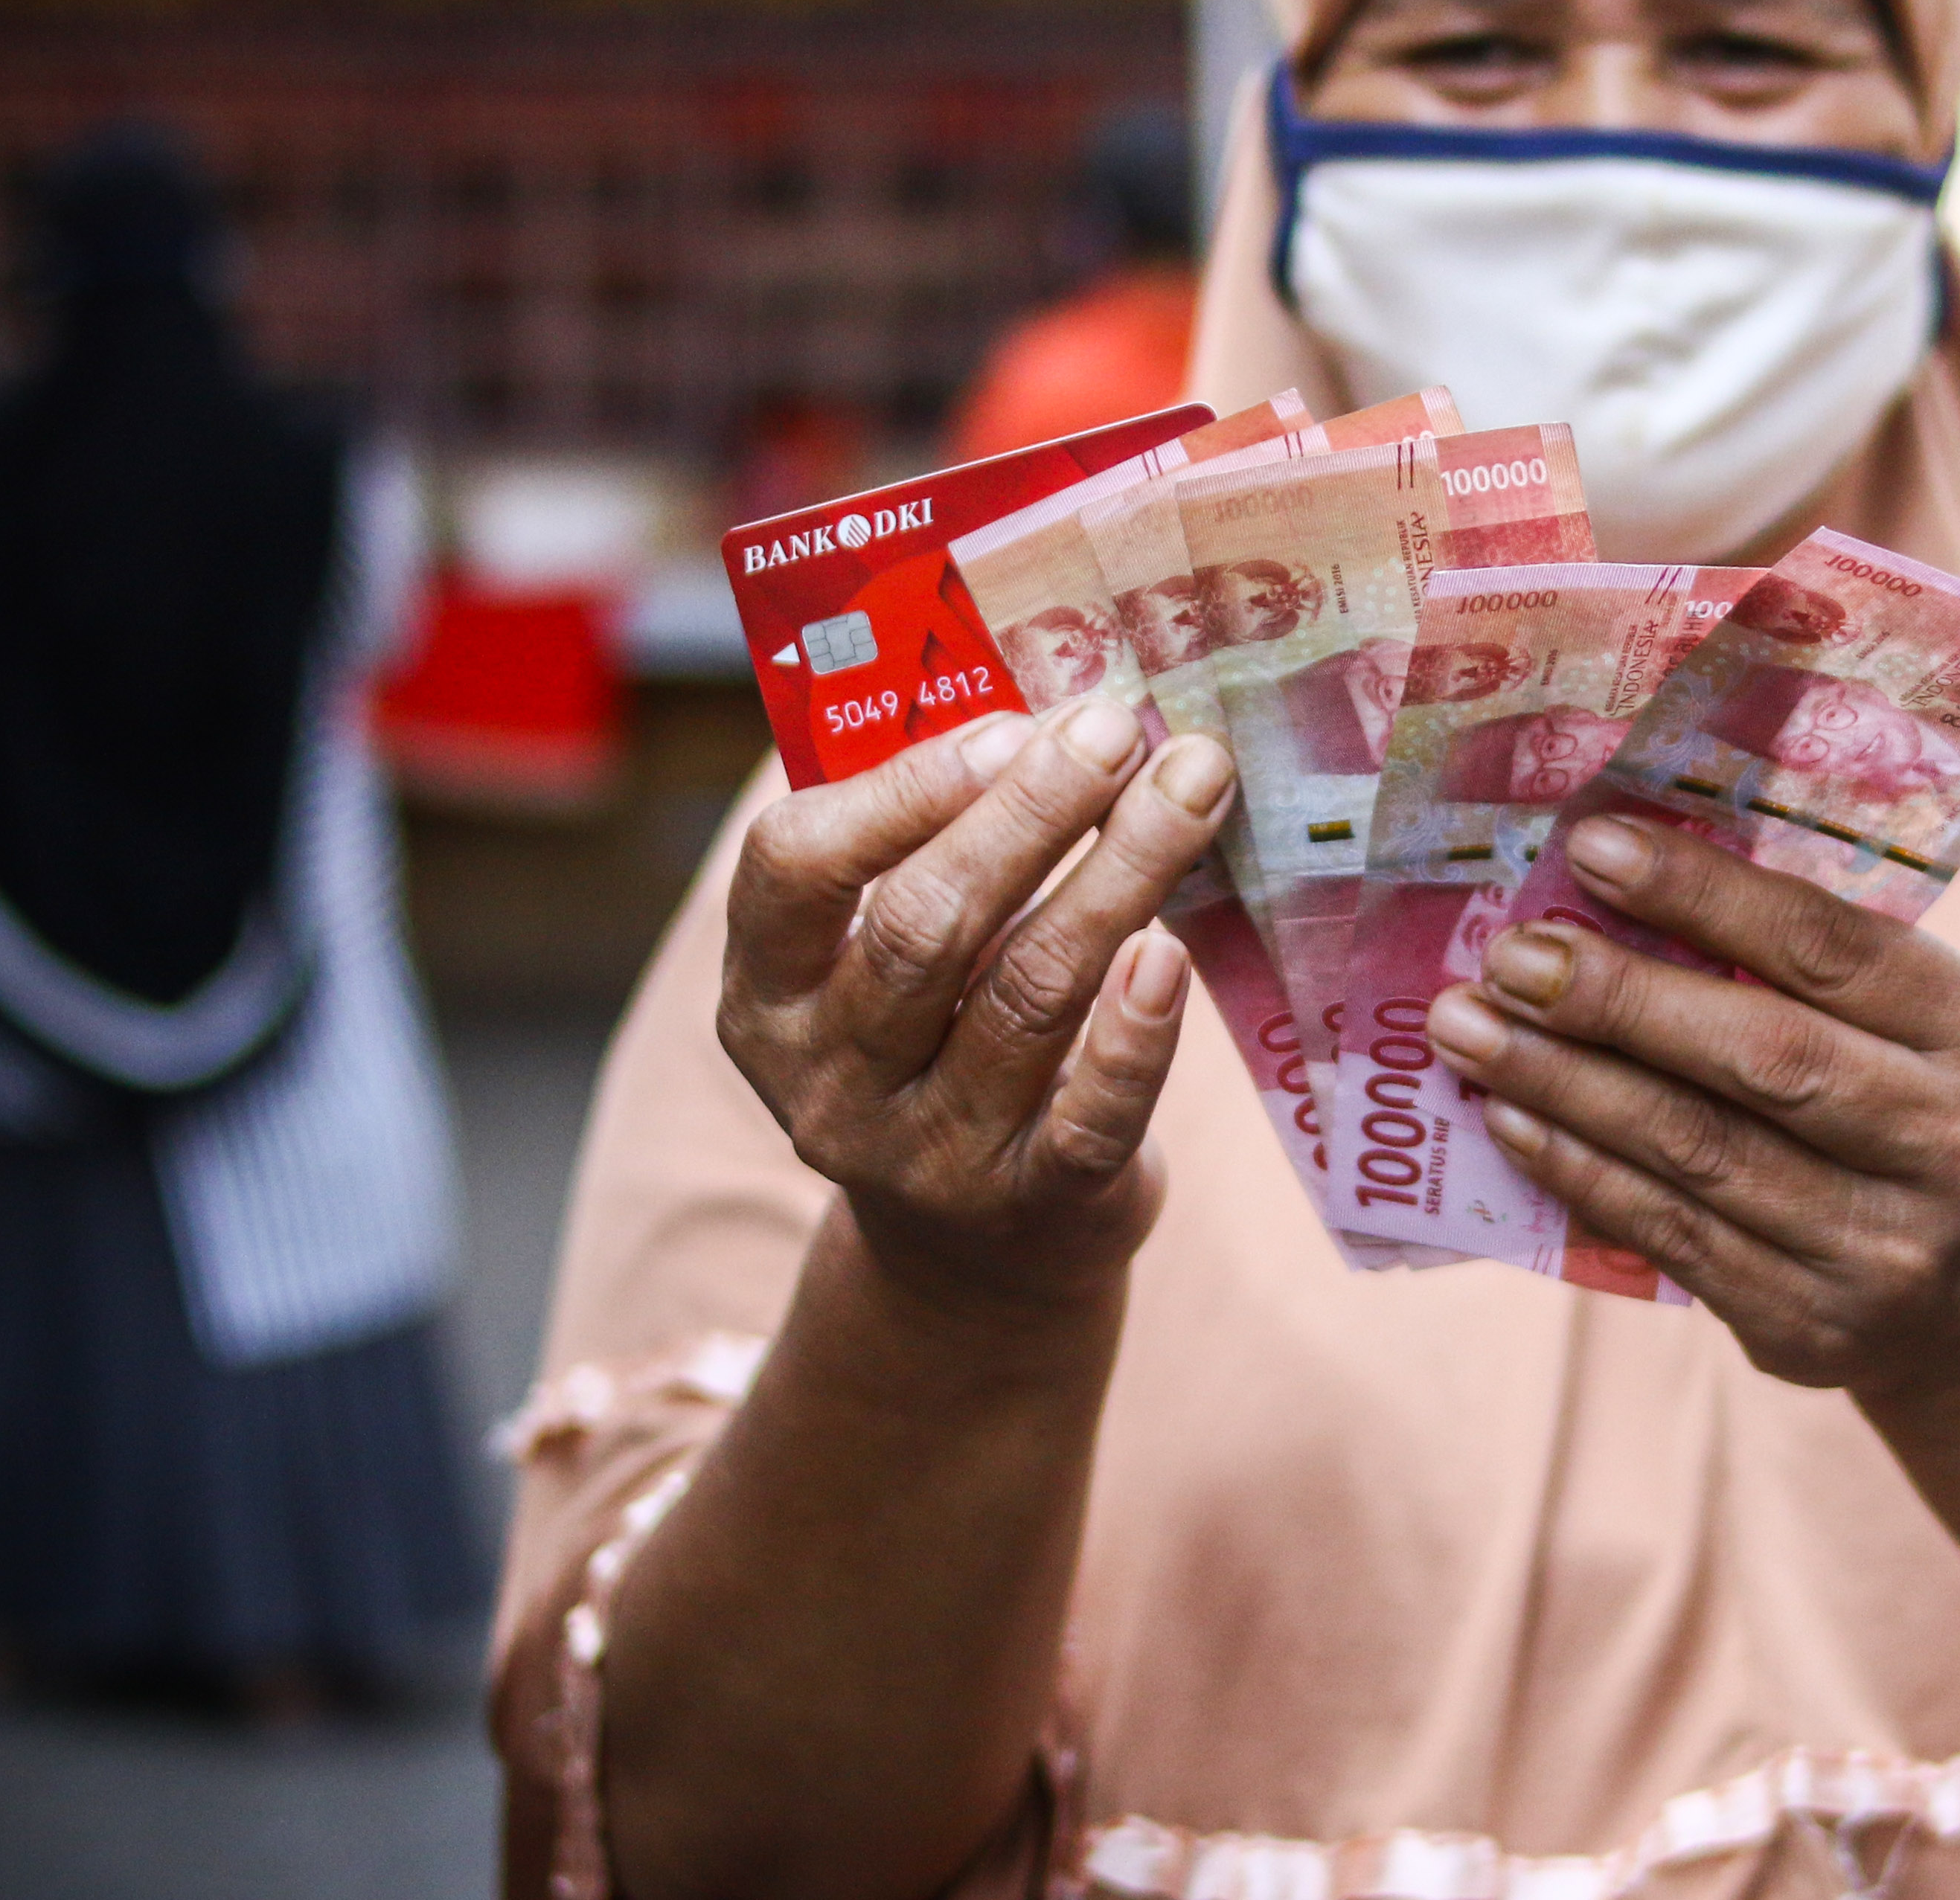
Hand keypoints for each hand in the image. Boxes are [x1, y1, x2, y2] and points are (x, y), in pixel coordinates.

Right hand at [718, 701, 1235, 1317]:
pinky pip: (1093, 1109)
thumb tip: (1047, 703)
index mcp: (769, 993)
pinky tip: (1174, 951)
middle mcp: (829, 1081)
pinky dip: (1137, 1027)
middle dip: (1032, 813)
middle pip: (925, 924)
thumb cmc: (946, 1043)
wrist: (977, 1256)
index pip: (794, 868)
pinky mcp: (1034, 1207)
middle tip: (1119, 729)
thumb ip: (931, 845)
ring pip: (1027, 995)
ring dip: (1119, 876)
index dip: (902, 789)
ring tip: (1190, 788)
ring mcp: (927, 1156)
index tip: (1009, 724)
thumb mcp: (891, 954)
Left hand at [1426, 814, 1959, 1396]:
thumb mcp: (1912, 1024)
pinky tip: (1510, 1119)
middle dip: (1617, 999)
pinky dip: (1578, 1170)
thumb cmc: (1907, 1109)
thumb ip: (1801, 963)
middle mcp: (1954, 1147)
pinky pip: (1670, 1236)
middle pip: (1763, 1057)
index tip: (1592, 847)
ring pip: (1698, 1153)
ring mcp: (1885, 1252)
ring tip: (1467, 1031)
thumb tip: (1611, 880)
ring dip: (1565, 1085)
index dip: (1705, 894)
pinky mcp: (1809, 1328)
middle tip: (1507, 957)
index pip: (1829, 947)